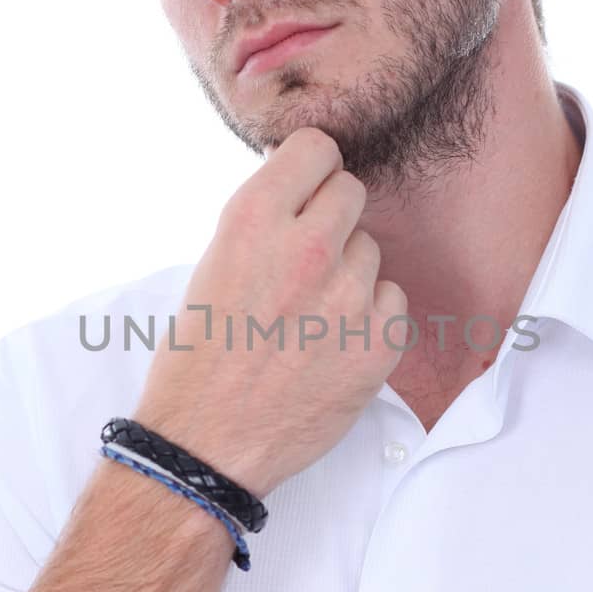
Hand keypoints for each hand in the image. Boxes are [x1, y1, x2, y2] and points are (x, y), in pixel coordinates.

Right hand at [135, 126, 408, 499]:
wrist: (208, 443)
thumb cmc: (200, 358)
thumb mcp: (214, 265)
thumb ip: (264, 222)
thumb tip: (298, 186)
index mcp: (254, 219)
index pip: (317, 148)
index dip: (311, 170)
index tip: (305, 190)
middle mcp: (306, 247)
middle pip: (351, 192)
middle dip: (331, 218)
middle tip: (305, 260)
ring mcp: (348, 295)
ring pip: (371, 251)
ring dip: (348, 273)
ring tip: (308, 316)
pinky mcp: (378, 341)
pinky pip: (393, 300)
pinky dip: (370, 318)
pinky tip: (332, 344)